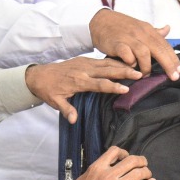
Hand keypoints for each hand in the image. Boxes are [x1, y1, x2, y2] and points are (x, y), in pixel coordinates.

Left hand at [25, 57, 141, 123]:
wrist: (39, 75)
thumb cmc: (48, 90)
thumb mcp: (55, 102)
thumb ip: (66, 109)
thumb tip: (74, 120)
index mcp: (78, 81)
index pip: (99, 84)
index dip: (113, 86)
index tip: (126, 89)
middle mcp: (83, 70)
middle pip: (107, 70)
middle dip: (124, 72)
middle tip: (140, 74)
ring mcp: (84, 63)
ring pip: (106, 63)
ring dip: (122, 65)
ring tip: (137, 67)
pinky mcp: (84, 59)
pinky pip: (102, 60)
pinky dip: (114, 61)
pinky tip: (124, 62)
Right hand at [57, 145, 155, 179]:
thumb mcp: (84, 177)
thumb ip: (97, 172)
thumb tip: (107, 169)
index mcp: (97, 167)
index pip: (115, 151)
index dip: (124, 152)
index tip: (126, 157)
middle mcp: (107, 175)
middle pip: (131, 160)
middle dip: (140, 160)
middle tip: (143, 163)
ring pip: (138, 173)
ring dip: (146, 172)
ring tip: (148, 174)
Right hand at [89, 9, 179, 78]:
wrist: (100, 20)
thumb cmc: (121, 27)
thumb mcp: (139, 27)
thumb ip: (154, 32)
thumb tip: (168, 29)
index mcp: (148, 30)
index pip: (164, 45)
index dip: (173, 58)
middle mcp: (140, 33)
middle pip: (158, 49)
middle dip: (168, 64)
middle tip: (174, 77)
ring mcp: (128, 37)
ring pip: (144, 52)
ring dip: (147, 66)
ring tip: (146, 75)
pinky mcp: (116, 43)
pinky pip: (126, 54)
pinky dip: (131, 62)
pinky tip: (131, 67)